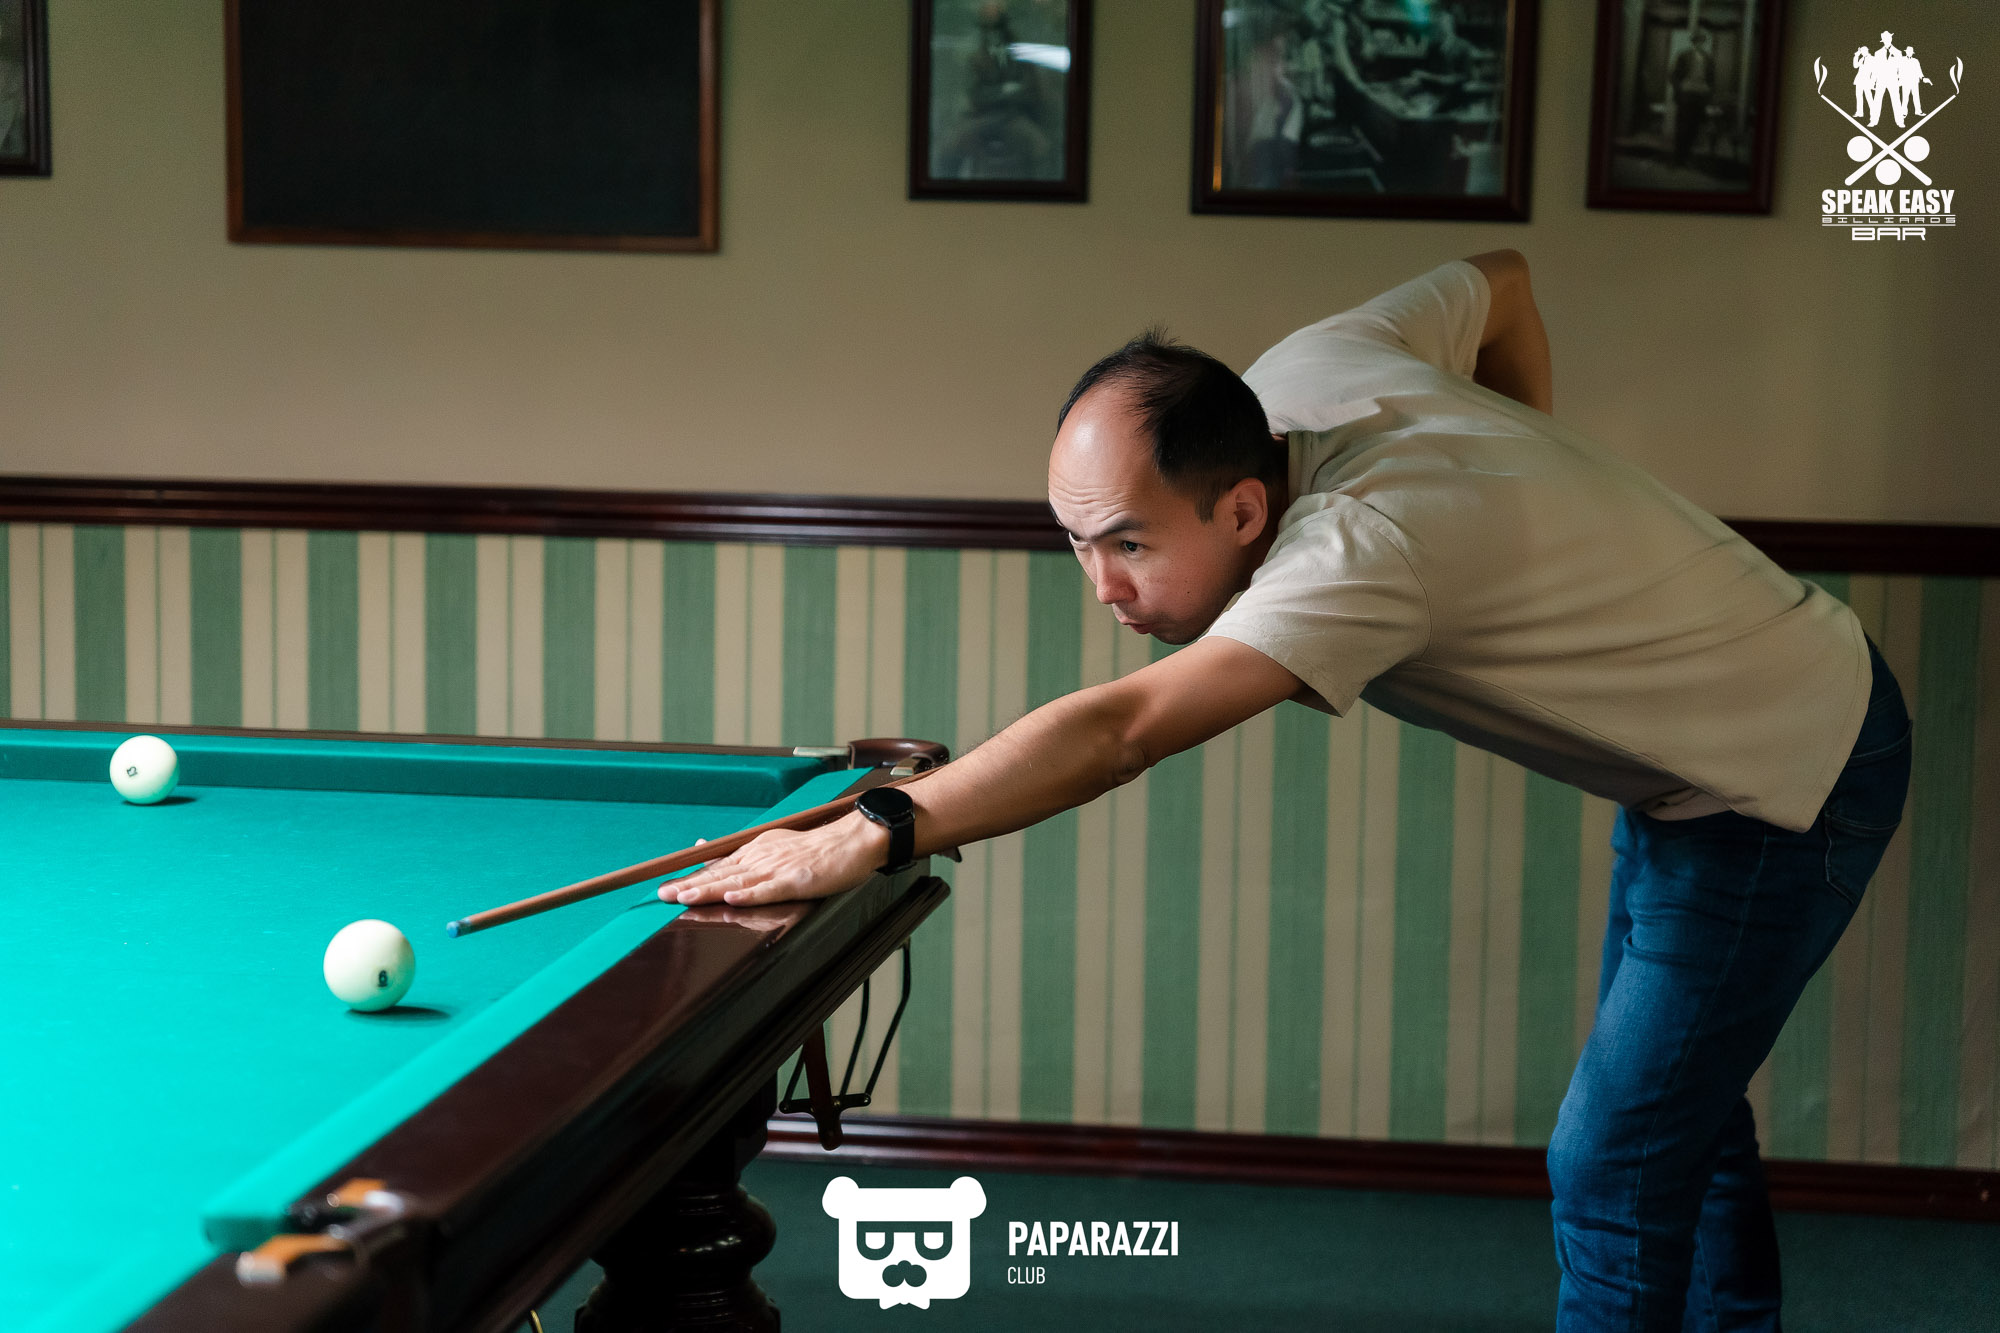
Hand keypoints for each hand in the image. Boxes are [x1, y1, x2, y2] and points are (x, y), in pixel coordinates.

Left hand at [660, 814, 890, 906]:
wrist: (851, 842)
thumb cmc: (815, 849)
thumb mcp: (772, 844)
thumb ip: (740, 853)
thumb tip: (705, 850)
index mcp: (755, 851)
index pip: (716, 866)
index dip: (689, 877)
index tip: (664, 885)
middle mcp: (761, 857)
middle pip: (719, 874)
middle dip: (688, 885)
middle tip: (662, 894)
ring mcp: (777, 869)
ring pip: (736, 881)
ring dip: (709, 890)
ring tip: (685, 897)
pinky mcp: (795, 881)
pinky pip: (769, 889)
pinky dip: (750, 894)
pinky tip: (732, 897)